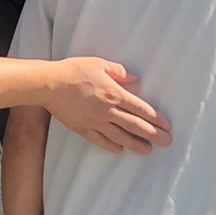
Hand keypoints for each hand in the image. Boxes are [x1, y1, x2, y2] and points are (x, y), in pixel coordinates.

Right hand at [46, 59, 172, 153]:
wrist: (49, 84)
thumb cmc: (73, 71)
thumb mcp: (99, 64)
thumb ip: (119, 71)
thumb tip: (135, 78)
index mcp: (114, 94)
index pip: (140, 109)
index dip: (156, 118)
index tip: (167, 125)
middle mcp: (107, 111)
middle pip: (135, 125)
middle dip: (153, 134)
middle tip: (167, 142)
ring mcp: (95, 122)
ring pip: (120, 136)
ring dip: (136, 144)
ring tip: (148, 150)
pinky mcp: (83, 128)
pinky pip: (100, 140)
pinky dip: (112, 146)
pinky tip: (120, 150)